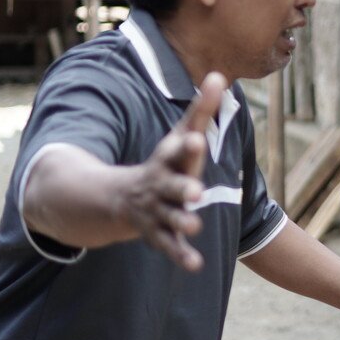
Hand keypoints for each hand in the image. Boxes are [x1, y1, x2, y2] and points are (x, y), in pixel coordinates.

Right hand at [115, 72, 224, 271]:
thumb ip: (201, 109)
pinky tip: (195, 264)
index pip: (176, 150)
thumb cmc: (164, 162)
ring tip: (195, 226)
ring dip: (181, 221)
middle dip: (182, 188)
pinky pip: (168, 245)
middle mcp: (160, 184)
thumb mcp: (180, 135)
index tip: (195, 139)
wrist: (120, 197)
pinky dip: (180, 255)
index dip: (185, 145)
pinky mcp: (157, 233)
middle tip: (197, 191)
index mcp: (168, 160)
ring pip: (169, 217)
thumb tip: (220, 75)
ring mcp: (156, 210)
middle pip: (171, 185)